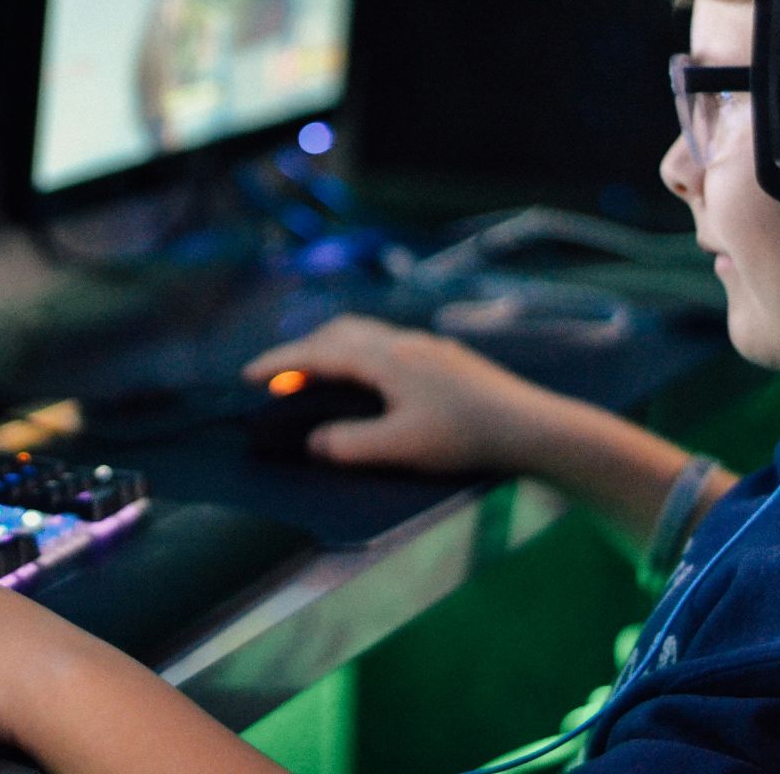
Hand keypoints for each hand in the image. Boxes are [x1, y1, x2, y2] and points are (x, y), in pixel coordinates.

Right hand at [242, 314, 567, 473]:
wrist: (531, 425)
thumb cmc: (465, 436)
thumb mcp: (400, 447)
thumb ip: (349, 445)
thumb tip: (314, 441)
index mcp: (385, 358)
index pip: (319, 353)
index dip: (280, 363)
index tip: (249, 375)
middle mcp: (402, 342)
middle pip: (339, 332)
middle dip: (302, 351)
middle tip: (278, 378)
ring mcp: (426, 346)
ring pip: (364, 335)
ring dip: (331, 350)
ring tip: (316, 375)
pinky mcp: (444, 358)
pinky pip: (385, 344)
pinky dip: (358, 355)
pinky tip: (368, 380)